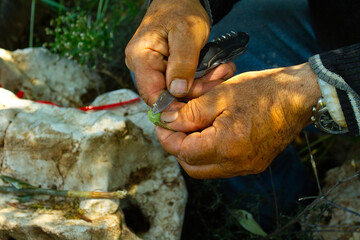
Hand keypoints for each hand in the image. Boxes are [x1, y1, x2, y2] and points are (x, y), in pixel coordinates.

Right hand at [125, 0, 212, 105]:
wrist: (180, 1)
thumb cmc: (181, 11)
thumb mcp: (186, 34)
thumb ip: (182, 63)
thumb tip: (177, 92)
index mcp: (140, 58)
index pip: (151, 94)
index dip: (172, 106)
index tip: (198, 108)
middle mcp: (142, 67)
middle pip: (167, 94)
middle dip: (196, 91)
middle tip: (221, 78)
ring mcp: (153, 69)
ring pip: (177, 91)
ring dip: (202, 85)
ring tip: (223, 72)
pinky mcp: (164, 70)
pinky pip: (181, 83)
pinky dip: (200, 80)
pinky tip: (216, 71)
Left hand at [155, 63, 321, 178]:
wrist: (299, 96)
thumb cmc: (262, 91)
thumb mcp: (220, 95)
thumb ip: (190, 112)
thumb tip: (167, 121)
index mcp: (227, 146)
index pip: (183, 152)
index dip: (167, 138)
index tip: (161, 122)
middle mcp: (237, 164)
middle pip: (193, 167)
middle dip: (178, 147)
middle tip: (174, 126)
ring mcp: (247, 167)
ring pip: (206, 169)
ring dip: (193, 152)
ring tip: (191, 127)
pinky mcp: (253, 164)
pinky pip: (222, 166)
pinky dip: (209, 153)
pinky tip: (210, 133)